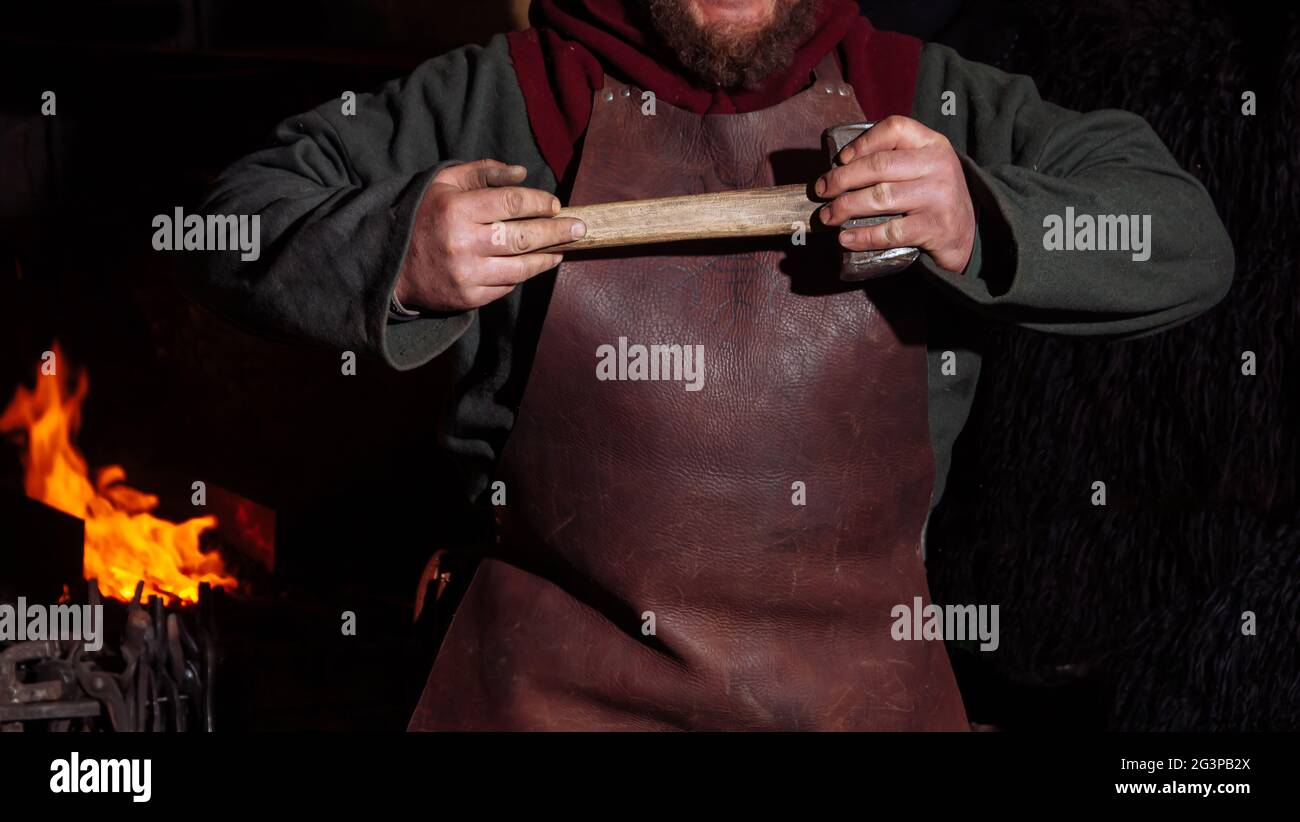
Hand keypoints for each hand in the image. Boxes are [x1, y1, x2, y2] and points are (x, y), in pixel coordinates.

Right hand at [396, 159, 585, 310]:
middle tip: (579, 228)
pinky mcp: (468, 297)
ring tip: (562, 249)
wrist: (390, 264)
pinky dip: (523, 275)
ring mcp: (467, 273)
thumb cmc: (422, 216)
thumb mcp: (443, 183)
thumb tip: (523, 173)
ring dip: (547, 257)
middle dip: (557, 231)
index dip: (539, 203)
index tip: (555, 205)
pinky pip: (506, 286)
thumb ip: (483, 172)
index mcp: (457, 209)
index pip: (512, 203)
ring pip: (521, 267)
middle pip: (524, 236)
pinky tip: (535, 265)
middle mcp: (463, 242)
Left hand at [815, 116, 975, 272]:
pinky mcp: (935, 227)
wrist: (967, 234)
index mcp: (932, 144)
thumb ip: (895, 158)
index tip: (840, 159)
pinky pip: (890, 231)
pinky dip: (863, 236)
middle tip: (821, 190)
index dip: (862, 142)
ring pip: (880, 198)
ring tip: (827, 216)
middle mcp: (937, 166)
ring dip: (844, 207)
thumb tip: (840, 165)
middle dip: (841, 179)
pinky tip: (845, 238)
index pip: (894, 128)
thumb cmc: (933, 196)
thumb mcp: (924, 166)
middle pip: (879, 166)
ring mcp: (938, 197)